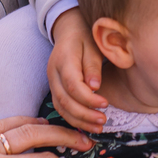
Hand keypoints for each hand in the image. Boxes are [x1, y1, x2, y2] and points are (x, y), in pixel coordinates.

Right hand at [48, 8, 107, 132]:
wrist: (69, 30)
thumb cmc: (85, 37)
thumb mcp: (93, 46)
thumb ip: (93, 66)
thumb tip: (95, 87)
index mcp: (63, 60)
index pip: (73, 85)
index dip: (88, 98)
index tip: (105, 104)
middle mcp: (53, 73)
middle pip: (65, 100)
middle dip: (84, 114)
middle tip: (103, 120)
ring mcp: (52, 82)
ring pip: (61, 107)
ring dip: (79, 121)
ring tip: (99, 127)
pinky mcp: (55, 89)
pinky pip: (60, 108)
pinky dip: (73, 119)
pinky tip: (88, 124)